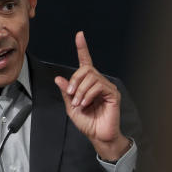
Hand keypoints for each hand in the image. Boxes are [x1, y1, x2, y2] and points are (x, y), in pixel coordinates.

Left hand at [54, 31, 130, 160]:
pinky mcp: (113, 94)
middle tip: (71, 96)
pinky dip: (88, 95)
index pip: (86, 62)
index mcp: (88, 84)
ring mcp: (107, 87)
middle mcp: (99, 82)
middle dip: (75, 81)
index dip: (82, 48)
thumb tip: (58, 78)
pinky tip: (85, 104)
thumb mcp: (71, 107)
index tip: (79, 35)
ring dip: (80, 91)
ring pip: (91, 77)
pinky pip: (98, 86)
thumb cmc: (87, 122)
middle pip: (86, 69)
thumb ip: (66, 92)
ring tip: (78, 104)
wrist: (98, 136)